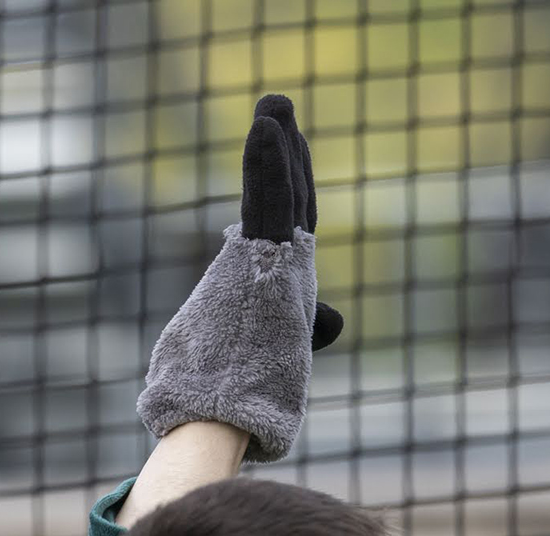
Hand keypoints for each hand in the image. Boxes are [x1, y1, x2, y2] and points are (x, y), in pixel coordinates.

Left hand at [137, 95, 340, 463]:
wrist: (218, 417)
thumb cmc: (228, 399)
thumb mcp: (258, 355)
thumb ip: (289, 331)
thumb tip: (331, 321)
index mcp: (277, 290)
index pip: (286, 224)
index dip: (289, 183)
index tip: (284, 148)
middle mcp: (285, 275)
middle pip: (290, 200)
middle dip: (288, 153)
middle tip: (278, 108)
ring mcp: (279, 268)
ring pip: (281, 195)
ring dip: (278, 145)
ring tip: (272, 103)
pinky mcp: (266, 264)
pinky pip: (266, 202)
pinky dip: (267, 163)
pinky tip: (265, 126)